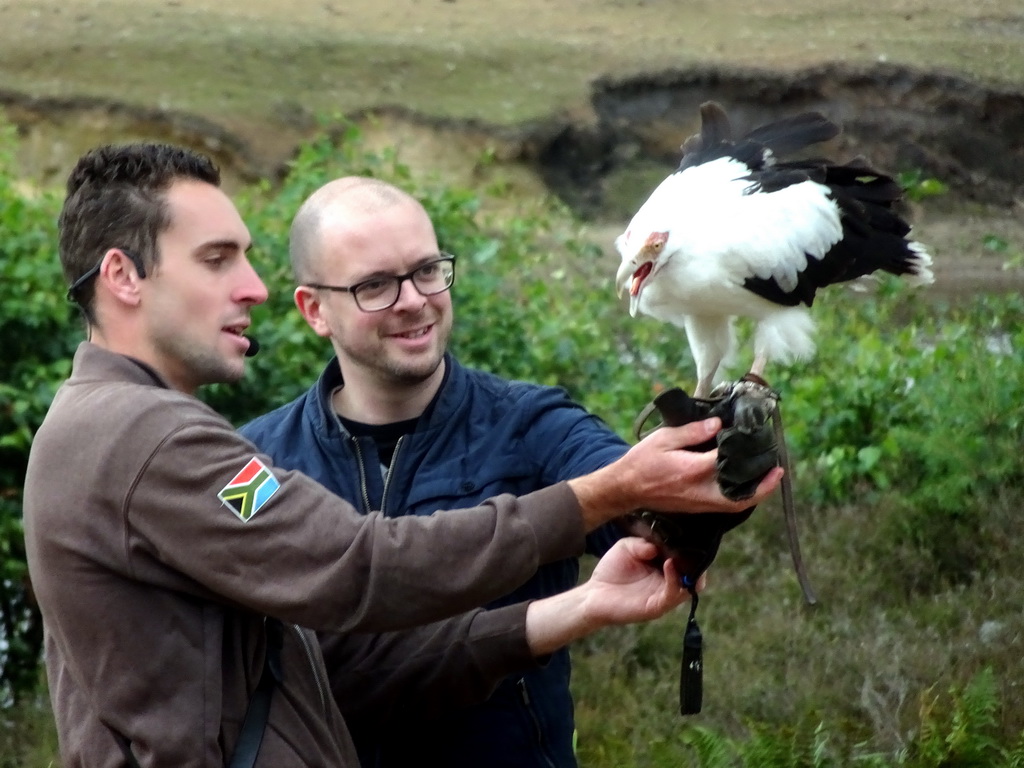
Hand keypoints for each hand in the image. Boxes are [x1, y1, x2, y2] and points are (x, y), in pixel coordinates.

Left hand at [524, 537, 693, 655]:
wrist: (594, 594)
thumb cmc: (612, 569)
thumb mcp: (627, 547)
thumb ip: (642, 543)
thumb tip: (657, 546)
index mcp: (664, 567)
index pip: (687, 559)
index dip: (692, 548)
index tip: (692, 533)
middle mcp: (668, 582)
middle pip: (695, 573)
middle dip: (698, 561)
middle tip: (697, 546)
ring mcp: (664, 595)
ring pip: (689, 586)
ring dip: (689, 570)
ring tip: (681, 555)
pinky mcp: (657, 606)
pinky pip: (672, 594)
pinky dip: (674, 578)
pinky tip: (668, 564)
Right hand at [569, 418, 783, 528]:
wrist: (626, 488)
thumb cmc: (642, 461)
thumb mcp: (663, 438)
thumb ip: (692, 432)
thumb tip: (718, 425)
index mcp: (691, 471)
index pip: (727, 463)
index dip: (744, 451)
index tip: (758, 439)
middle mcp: (699, 492)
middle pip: (740, 497)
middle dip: (763, 487)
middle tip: (778, 471)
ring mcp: (698, 504)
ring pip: (735, 506)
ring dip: (755, 494)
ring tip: (768, 478)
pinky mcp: (696, 508)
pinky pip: (725, 506)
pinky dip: (740, 498)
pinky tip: (745, 484)